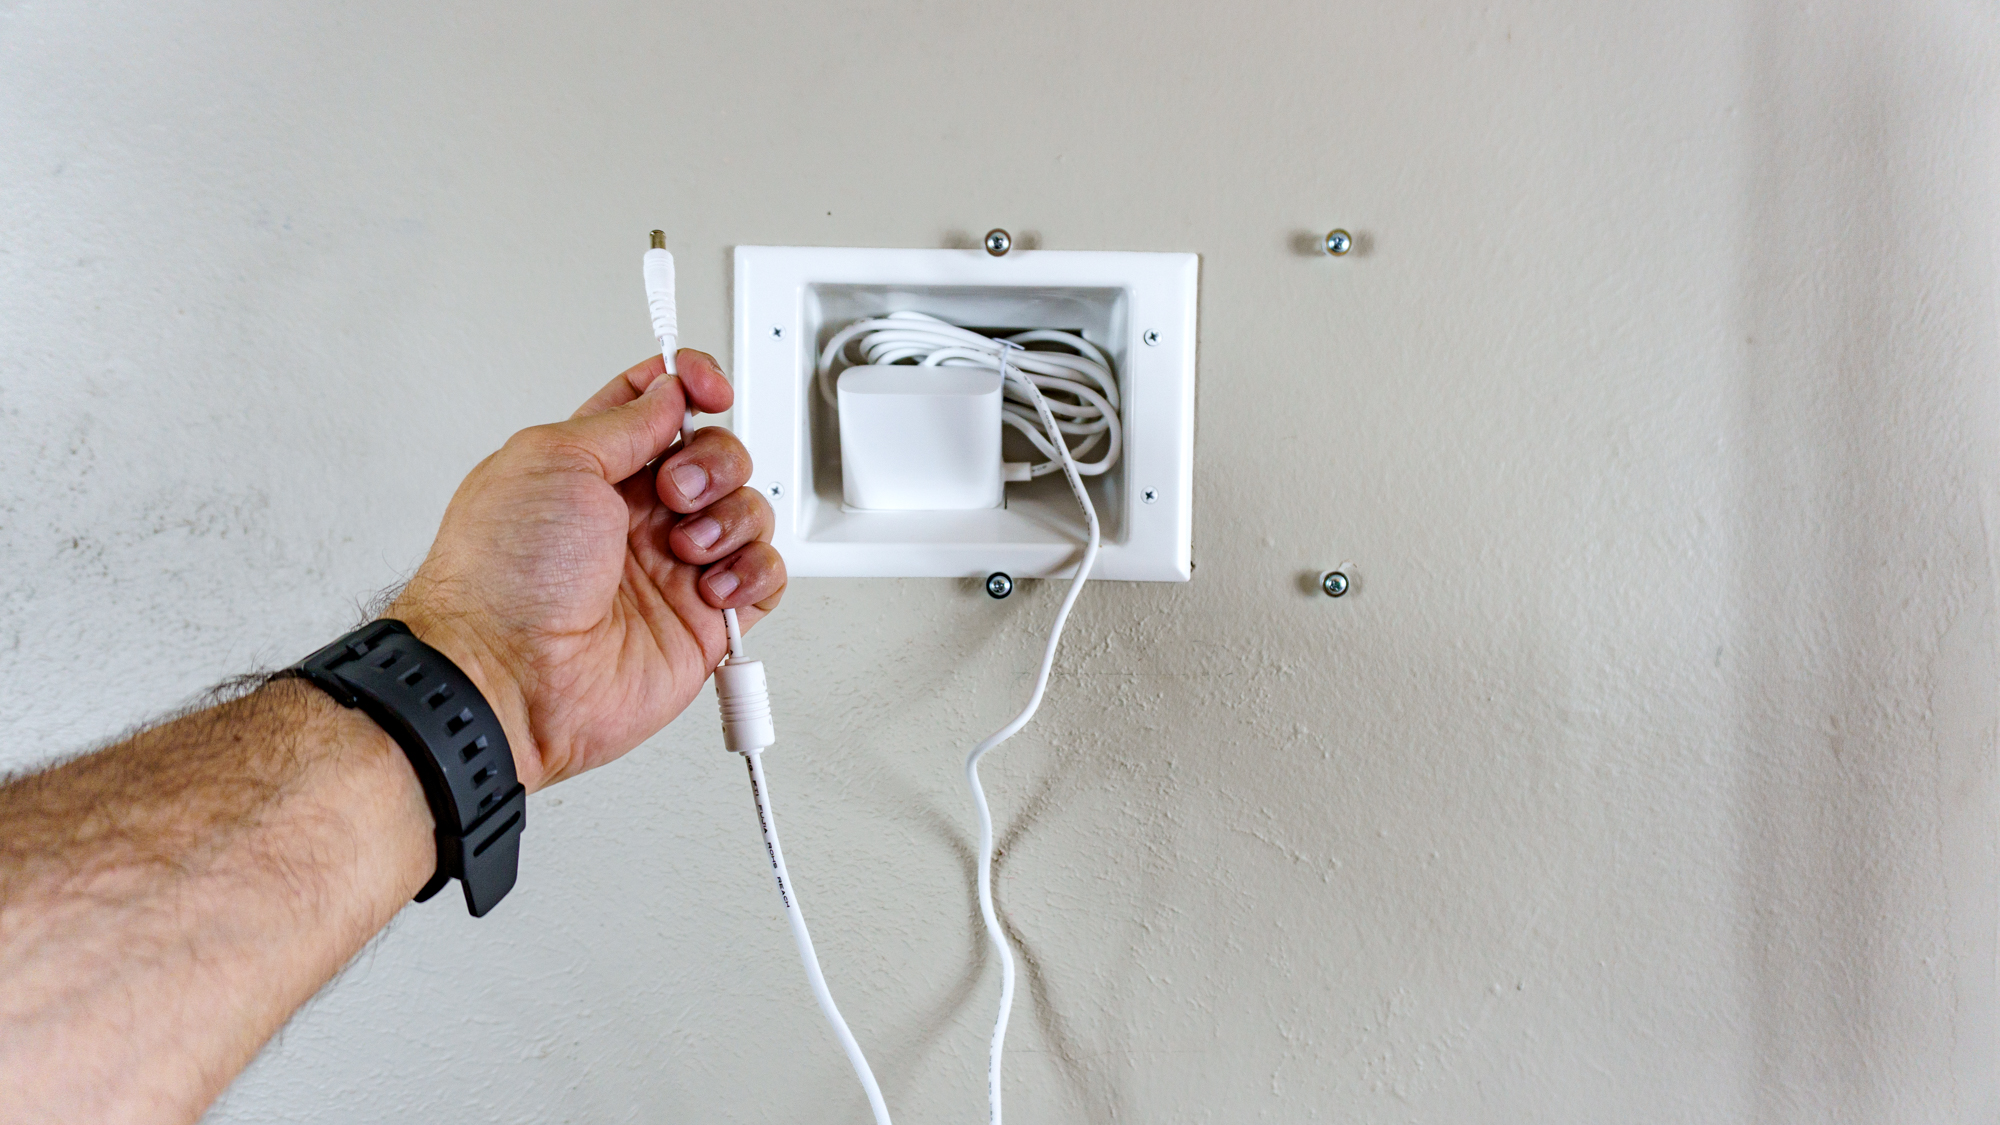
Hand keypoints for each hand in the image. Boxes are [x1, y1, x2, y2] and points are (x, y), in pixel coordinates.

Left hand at [389, 350, 784, 790]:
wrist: (509, 678)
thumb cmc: (503, 580)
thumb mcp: (554, 459)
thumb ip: (627, 421)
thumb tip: (671, 396)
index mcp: (591, 467)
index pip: (657, 404)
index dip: (690, 384)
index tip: (706, 389)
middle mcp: (634, 515)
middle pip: (716, 453)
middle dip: (712, 461)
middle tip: (674, 493)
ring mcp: (672, 567)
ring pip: (747, 510)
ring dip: (730, 519)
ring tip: (686, 551)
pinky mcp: (704, 621)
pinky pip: (764, 577)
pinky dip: (752, 573)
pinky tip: (710, 587)